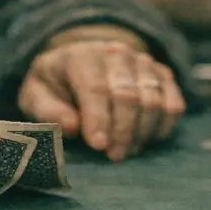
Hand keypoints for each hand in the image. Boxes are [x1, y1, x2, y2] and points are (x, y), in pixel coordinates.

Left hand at [18, 38, 184, 161]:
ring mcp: (143, 62)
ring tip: (126, 150)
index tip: (99, 145)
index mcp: (82, 56)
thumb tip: (71, 127)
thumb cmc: (57, 85)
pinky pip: (173, 104)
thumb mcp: (37, 94)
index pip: (96, 88)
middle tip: (114, 155)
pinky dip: (162, 127)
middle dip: (122, 131)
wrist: (83, 62)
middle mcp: (116, 54)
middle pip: (128, 96)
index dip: (99, 119)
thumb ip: (48, 110)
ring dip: (142, 132)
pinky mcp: (162, 75)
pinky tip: (145, 139)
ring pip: (153, 101)